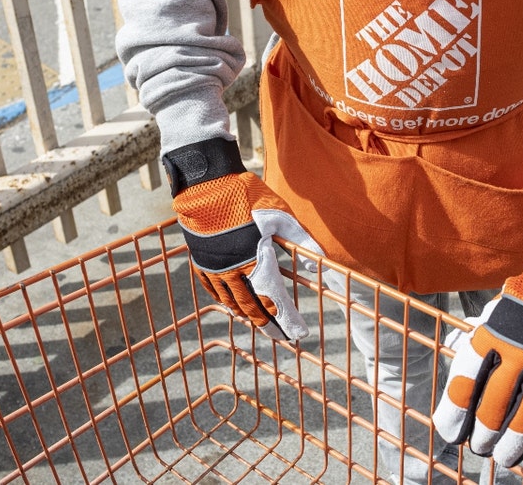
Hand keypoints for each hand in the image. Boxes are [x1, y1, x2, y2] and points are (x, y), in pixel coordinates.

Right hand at [167, 140, 322, 340]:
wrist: (206, 185)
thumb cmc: (247, 197)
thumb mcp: (280, 216)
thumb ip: (301, 240)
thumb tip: (321, 261)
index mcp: (257, 262)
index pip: (276, 300)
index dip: (288, 319)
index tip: (299, 333)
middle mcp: (234, 271)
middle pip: (252, 308)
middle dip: (268, 325)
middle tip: (280, 337)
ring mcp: (215, 267)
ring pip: (231, 302)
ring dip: (246, 315)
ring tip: (258, 322)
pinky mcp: (201, 260)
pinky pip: (213, 290)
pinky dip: (224, 301)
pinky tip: (230, 305)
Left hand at [433, 237, 522, 467]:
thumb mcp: (496, 311)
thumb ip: (481, 339)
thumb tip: (457, 361)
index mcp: (492, 333)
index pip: (465, 380)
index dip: (455, 412)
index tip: (451, 432)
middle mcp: (519, 349)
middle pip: (494, 405)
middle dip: (484, 433)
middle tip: (481, 447)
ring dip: (514, 443)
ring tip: (506, 457)